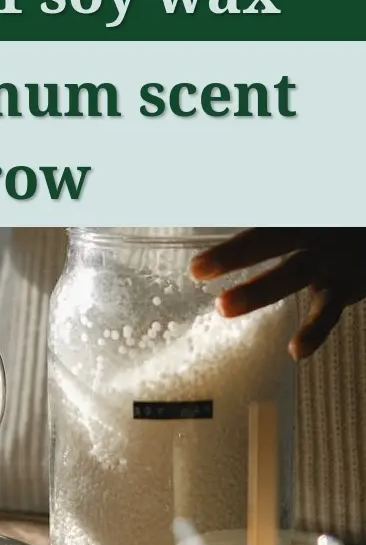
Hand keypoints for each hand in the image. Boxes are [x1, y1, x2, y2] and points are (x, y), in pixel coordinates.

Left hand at [190, 228, 365, 359]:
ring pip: (295, 272)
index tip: (196, 258)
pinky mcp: (348, 286)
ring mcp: (333, 259)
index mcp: (302, 214)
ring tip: (224, 307)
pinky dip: (315, 331)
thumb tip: (218, 194)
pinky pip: (330, 309)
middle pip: (274, 236)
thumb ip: (269, 228)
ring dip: (258, 289)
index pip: (262, 222)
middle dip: (235, 253)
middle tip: (197, 270)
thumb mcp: (304, 222)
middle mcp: (317, 231)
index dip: (230, 234)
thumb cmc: (333, 230)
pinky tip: (296, 350)